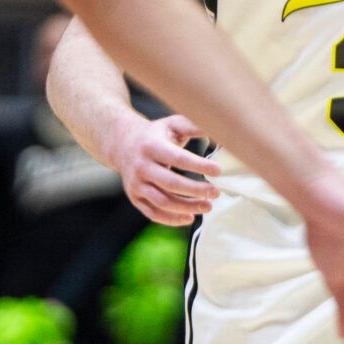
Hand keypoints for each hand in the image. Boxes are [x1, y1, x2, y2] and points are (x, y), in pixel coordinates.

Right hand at [106, 113, 220, 224]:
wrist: (123, 145)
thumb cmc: (155, 135)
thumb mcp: (172, 124)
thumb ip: (193, 126)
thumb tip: (219, 129)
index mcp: (151, 146)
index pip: (178, 158)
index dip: (198, 166)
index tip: (217, 171)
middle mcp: (141, 166)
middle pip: (171, 183)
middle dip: (196, 190)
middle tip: (215, 192)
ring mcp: (136, 184)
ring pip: (163, 202)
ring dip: (187, 207)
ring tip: (207, 206)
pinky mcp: (135, 197)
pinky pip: (153, 213)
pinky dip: (172, 219)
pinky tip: (190, 217)